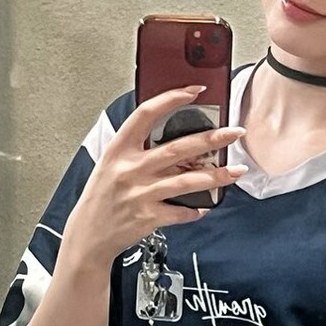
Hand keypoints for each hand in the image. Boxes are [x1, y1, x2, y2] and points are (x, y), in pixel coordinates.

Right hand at [63, 87, 247, 268]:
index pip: (146, 114)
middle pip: (177, 148)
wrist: (89, 233)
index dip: (171, 99)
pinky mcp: (148, 217)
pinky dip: (196, 209)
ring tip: (237, 171)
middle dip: (211, 139)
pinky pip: (181, 211)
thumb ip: (137, 149)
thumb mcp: (110, 163)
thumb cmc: (102, 197)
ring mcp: (140, 194)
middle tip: (234, 133)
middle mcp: (130, 169)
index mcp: (119, 149)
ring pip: (186, 181)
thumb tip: (175, 139)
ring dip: (216, 176)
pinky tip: (206, 205)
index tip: (194, 91)